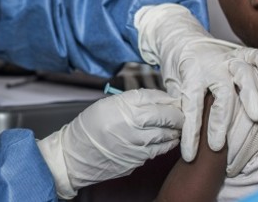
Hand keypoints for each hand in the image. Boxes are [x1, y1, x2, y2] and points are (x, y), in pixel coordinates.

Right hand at [36, 89, 182, 198]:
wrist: (74, 156)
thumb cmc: (88, 128)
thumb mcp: (107, 104)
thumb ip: (132, 101)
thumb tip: (158, 100)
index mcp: (122, 107)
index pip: (154, 98)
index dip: (167, 98)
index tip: (173, 99)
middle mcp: (131, 125)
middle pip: (166, 116)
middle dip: (178, 114)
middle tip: (182, 111)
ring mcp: (136, 145)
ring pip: (167, 135)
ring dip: (176, 129)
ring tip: (177, 125)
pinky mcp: (138, 160)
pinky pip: (159, 150)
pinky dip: (168, 143)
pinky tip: (169, 138)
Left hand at [135, 4, 257, 160]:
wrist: (180, 37)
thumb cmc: (178, 68)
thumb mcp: (172, 86)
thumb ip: (180, 104)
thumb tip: (182, 130)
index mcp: (190, 75)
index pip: (192, 107)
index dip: (191, 133)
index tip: (190, 155)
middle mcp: (211, 67)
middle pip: (220, 94)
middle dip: (221, 121)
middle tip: (218, 146)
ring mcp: (227, 58)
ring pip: (242, 74)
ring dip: (250, 95)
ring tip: (256, 116)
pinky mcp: (238, 52)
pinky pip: (253, 54)